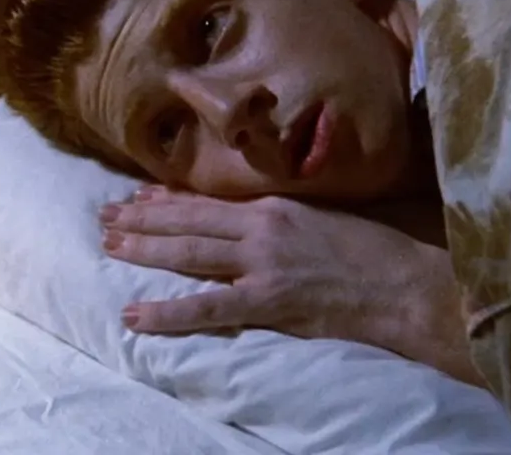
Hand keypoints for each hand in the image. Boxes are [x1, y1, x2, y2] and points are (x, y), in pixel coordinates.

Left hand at [101, 186, 481, 385]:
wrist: (405, 284)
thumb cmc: (374, 253)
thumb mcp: (325, 218)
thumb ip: (284, 219)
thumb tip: (254, 220)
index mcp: (276, 206)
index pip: (209, 201)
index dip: (169, 200)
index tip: (138, 197)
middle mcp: (262, 228)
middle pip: (189, 222)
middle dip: (143, 219)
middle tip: (105, 216)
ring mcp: (262, 264)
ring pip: (190, 254)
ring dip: (145, 250)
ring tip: (109, 246)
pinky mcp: (269, 301)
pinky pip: (208, 308)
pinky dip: (169, 311)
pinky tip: (136, 314)